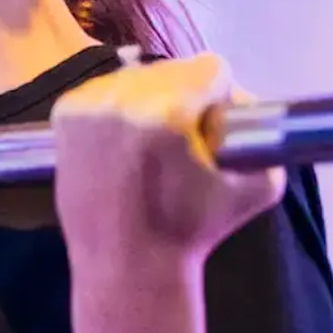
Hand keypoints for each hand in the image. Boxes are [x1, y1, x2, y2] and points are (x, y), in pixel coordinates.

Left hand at [51, 53, 283, 263]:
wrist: (124, 264)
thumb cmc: (191, 232)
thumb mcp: (258, 187)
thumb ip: (267, 135)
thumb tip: (243, 100)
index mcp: (168, 111)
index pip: (211, 68)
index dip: (220, 98)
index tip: (214, 128)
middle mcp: (123, 99)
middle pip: (173, 68)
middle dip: (186, 96)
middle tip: (182, 141)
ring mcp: (88, 106)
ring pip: (137, 75)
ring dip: (151, 98)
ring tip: (151, 144)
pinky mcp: (65, 115)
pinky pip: (104, 89)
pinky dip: (118, 107)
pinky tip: (123, 142)